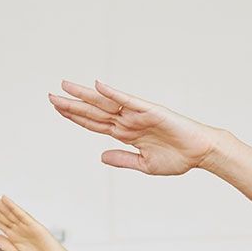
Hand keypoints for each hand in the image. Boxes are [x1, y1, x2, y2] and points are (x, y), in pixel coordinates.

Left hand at [48, 81, 225, 175]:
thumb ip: (122, 159)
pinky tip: (98, 86)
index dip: (75, 117)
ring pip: (105, 104)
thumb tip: (101, 157)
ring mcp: (137, 115)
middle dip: (71, 105)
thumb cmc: (177, 157)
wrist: (200, 153)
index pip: (94, 124)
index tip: (58, 110)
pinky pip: (128, 100)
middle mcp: (128, 121)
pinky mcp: (150, 111)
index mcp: (125, 134)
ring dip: (85, 95)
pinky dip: (113, 93)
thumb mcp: (143, 164)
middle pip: (94, 111)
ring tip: (65, 87)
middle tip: (51, 96)